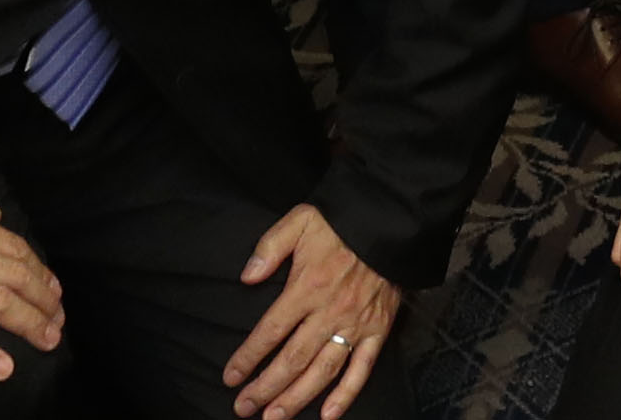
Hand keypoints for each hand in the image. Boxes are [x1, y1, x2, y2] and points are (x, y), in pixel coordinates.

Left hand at [224, 203, 394, 417]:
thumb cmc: (342, 222)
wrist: (390, 221)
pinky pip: (362, 368)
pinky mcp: (378, 329)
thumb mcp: (300, 221)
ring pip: (323, 370)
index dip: (248, 357)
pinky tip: (328, 414)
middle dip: (265, 387)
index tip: (231, 377)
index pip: (270, 331)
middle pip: (293, 359)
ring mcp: (355, 324)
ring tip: (275, 417)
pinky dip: (346, 394)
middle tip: (245, 407)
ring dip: (297, 397)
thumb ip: (270, 247)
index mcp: (307, 287)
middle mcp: (329, 312)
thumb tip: (246, 277)